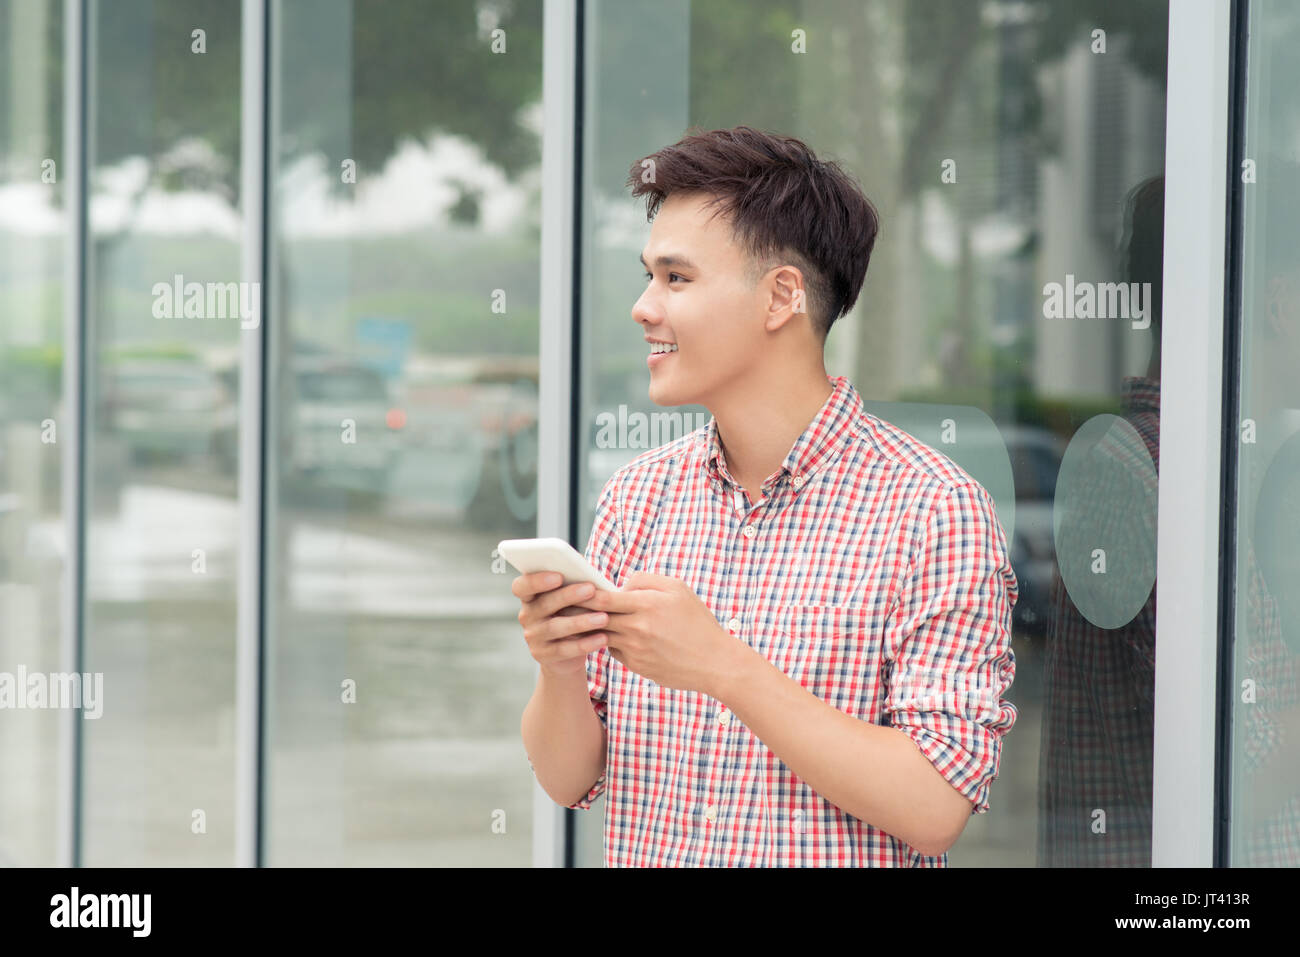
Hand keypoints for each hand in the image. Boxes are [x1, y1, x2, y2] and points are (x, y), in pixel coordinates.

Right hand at [513, 572, 608, 678]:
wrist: (568, 655)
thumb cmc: (573, 615)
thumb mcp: (571, 600)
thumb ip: (573, 584)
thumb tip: (587, 570)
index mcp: (530, 596)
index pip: (521, 586)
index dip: (537, 580)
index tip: (559, 576)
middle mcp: (527, 615)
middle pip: (544, 604)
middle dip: (568, 595)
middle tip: (590, 589)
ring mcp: (533, 636)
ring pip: (555, 627)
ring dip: (581, 622)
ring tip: (604, 618)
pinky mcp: (543, 655)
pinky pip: (564, 649)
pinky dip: (585, 644)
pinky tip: (602, 638)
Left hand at [579, 571, 747, 694]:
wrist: (714, 662)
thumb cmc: (697, 621)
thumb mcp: (678, 589)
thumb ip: (645, 581)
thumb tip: (620, 585)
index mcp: (647, 605)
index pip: (603, 598)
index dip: (585, 593)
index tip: (575, 588)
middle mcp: (638, 629)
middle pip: (597, 618)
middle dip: (582, 611)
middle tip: (569, 603)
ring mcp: (635, 650)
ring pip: (602, 635)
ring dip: (593, 628)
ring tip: (584, 620)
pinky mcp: (636, 666)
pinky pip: (614, 651)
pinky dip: (612, 642)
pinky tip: (614, 635)